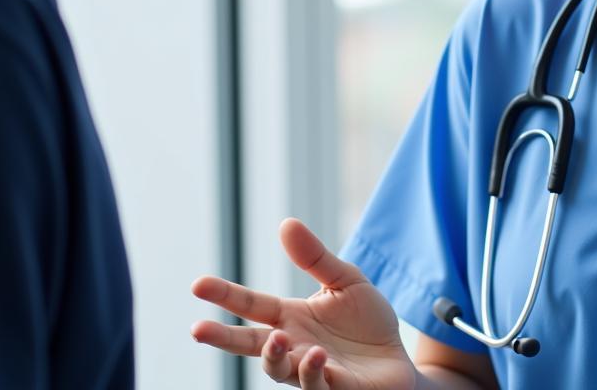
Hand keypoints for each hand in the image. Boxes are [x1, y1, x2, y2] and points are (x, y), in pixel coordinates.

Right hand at [191, 218, 416, 388]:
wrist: (398, 356)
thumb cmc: (366, 320)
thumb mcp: (345, 279)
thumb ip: (315, 257)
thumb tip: (285, 223)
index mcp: (292, 318)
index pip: (252, 306)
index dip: (225, 296)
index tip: (197, 284)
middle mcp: (295, 347)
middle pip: (252, 345)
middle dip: (223, 339)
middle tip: (198, 329)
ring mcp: (313, 371)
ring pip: (280, 372)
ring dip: (275, 357)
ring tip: (280, 338)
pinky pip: (317, 387)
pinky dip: (312, 373)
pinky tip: (316, 357)